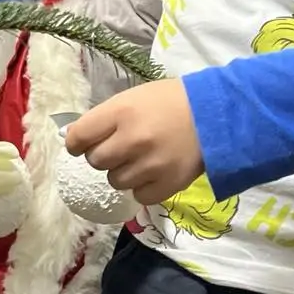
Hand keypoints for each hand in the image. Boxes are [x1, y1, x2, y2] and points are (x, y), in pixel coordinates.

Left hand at [67, 78, 202, 206]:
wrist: (217, 114)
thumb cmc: (172, 100)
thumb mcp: (135, 97)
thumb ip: (107, 117)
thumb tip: (77, 137)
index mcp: (121, 113)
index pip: (78, 137)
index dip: (76, 142)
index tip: (80, 145)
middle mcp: (132, 140)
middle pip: (95, 161)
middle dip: (103, 155)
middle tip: (120, 148)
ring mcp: (150, 166)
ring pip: (115, 181)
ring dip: (123, 172)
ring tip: (141, 159)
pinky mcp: (167, 185)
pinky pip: (138, 196)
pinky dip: (143, 187)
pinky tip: (154, 172)